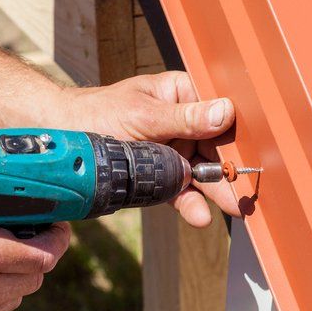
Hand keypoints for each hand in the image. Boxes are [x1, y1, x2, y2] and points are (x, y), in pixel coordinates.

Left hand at [61, 71, 240, 226]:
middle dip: (230, 171)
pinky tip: (200, 216)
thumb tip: (225, 111)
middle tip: (245, 193)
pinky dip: (190, 203)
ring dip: (214, 191)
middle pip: (215, 148)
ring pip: (201, 172)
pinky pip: (180, 190)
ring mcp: (172, 150)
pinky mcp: (160, 175)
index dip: (235, 138)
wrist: (62, 135)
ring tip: (230, 208)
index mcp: (182, 95)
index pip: (217, 115)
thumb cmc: (98, 113)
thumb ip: (185, 118)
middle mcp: (182, 122)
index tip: (249, 157)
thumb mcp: (144, 116)